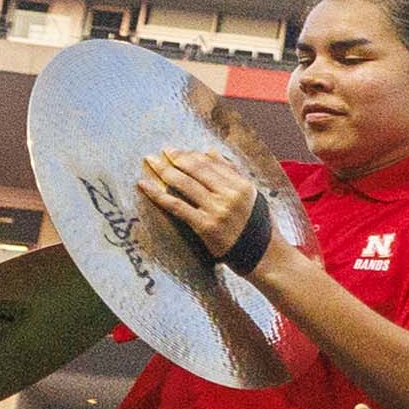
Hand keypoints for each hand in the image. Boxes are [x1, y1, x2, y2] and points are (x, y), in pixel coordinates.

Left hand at [136, 141, 279, 267]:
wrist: (264, 257)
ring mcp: (217, 210)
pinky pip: (177, 206)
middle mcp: (230, 195)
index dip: (189, 155)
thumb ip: (232, 172)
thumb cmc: (257, 226)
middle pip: (196, 169)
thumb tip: (210, 151)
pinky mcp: (205, 226)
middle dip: (175, 158)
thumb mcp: (251, 195)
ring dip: (164, 170)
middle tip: (158, 153)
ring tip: (150, 162)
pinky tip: (144, 185)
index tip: (174, 151)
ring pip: (184, 184)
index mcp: (242, 185)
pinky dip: (158, 194)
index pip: (210, 163)